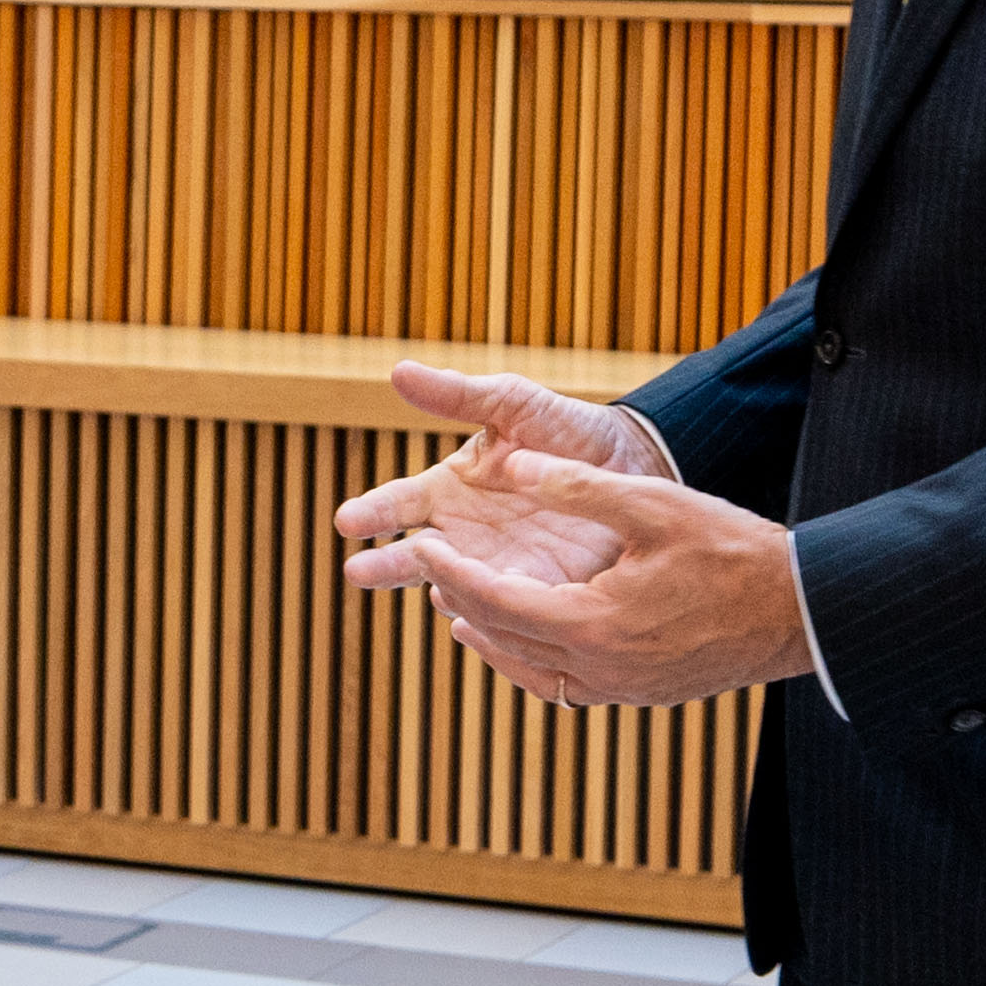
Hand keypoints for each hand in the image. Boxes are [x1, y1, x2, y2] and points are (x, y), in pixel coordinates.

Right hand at [333, 364, 668, 591]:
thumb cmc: (567, 430)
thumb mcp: (514, 405)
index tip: (349, 520)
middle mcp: (463, 537)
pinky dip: (496, 614)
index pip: (399, 505)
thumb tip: (398, 371)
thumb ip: (459, 396)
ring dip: (445, 591)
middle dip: (385, 566)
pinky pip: (511, 611)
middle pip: (414, 558)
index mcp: (447, 492)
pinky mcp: (539, 596)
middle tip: (357, 572)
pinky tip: (490, 612)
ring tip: (435, 590)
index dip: (374, 511)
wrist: (637, 466)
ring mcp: (498, 570)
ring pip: (458, 590)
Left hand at [348, 442, 817, 713]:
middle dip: (460, 600)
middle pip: (503, 637)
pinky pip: (564, 686)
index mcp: (592, 623)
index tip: (420, 543)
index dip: (449, 570)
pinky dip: (531, 662)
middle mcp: (599, 669)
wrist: (800, 611)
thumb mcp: (651, 504)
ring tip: (459, 607)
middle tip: (430, 568)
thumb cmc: (731, 551)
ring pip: (530, 671)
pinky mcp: (641, 695)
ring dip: (490, 637)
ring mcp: (621, 690)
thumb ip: (574, 486)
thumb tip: (502, 464)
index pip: (493, 599)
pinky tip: (526, 638)